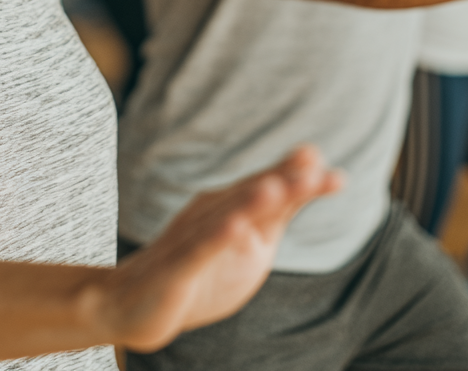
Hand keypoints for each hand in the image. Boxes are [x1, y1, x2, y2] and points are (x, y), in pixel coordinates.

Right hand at [103, 146, 342, 352]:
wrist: (132, 303)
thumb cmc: (197, 273)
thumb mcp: (245, 246)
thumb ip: (273, 214)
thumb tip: (306, 180)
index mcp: (229, 208)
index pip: (268, 189)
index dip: (298, 178)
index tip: (335, 173)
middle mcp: (210, 214)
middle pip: (249, 195)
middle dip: (281, 181)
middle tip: (312, 165)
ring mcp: (192, 239)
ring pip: (224, 217)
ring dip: (249, 201)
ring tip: (275, 186)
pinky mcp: (177, 267)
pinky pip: (198, 250)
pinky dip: (216, 237)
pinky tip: (235, 227)